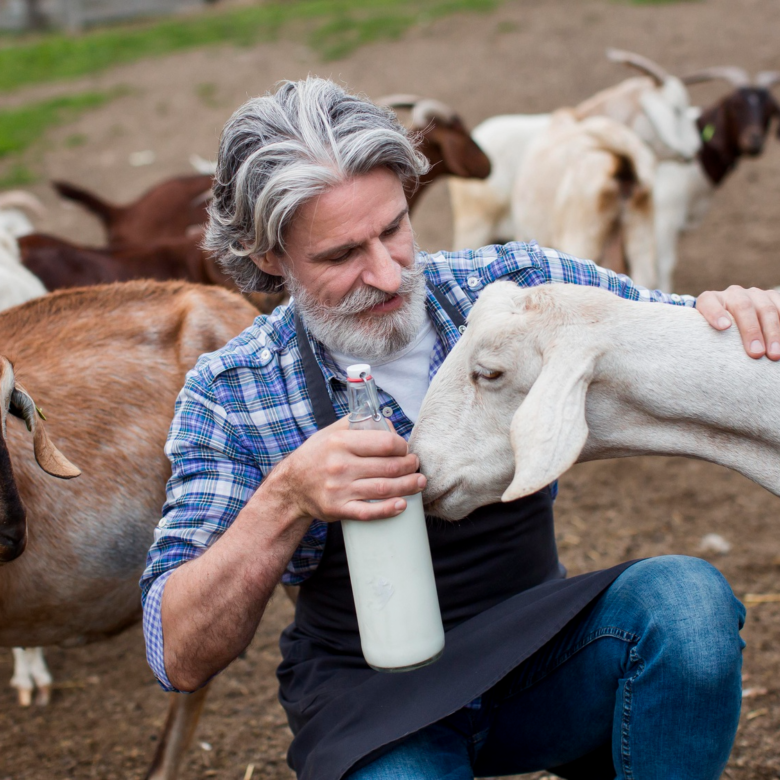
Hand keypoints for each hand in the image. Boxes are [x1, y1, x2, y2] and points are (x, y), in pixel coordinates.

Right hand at [266, 417, 425, 522]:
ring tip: (419, 482)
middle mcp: (340, 465)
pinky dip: (388, 510)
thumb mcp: (330, 433)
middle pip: (389, 467)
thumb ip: (357, 423)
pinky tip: (402, 505)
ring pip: (384, 488)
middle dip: (410, 466)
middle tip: (416, 465)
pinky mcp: (338, 509)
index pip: (384, 443)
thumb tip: (387, 422)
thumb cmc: (315, 456)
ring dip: (408, 486)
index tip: (406, 449)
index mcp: (340, 442)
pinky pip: (368, 512)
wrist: (291, 486)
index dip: (402, 446)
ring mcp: (339, 489)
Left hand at [697, 286, 779, 359]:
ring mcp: (755, 295)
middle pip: (743, 307)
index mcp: (710, 300)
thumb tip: (714, 362)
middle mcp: (733, 294)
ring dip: (773, 332)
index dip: (715, 313)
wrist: (731, 319)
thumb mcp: (706, 335)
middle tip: (755, 353)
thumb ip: (707, 341)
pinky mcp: (772, 297)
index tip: (723, 327)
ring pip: (766, 309)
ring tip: (774, 354)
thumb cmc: (715, 335)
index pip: (708, 303)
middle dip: (751, 331)